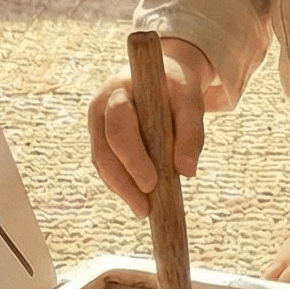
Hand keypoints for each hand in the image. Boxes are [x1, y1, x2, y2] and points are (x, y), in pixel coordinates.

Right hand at [87, 36, 212, 217]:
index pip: (119, 125)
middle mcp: (100, 108)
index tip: (151, 183)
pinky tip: (137, 201)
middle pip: (104, 150)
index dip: (132, 157)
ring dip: (121, 189)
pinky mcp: (102, 140)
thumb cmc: (177, 88)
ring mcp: (97, 125)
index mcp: (118, 90)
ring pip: (102, 163)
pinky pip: (107, 167)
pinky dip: (120, 185)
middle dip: (124, 182)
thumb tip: (187, 172)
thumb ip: (192, 132)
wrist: (163, 77)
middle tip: (145, 209)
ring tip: (144, 211)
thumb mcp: (191, 100)